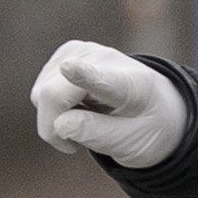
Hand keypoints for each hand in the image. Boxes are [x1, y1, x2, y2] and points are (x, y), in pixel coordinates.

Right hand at [29, 40, 188, 169]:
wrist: (157, 107)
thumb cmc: (145, 128)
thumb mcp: (133, 144)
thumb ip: (98, 135)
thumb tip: (59, 124)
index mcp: (131, 85)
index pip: (102, 80)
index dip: (83, 75)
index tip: (69, 68)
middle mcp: (105, 60)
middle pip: (53, 95)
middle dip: (55, 129)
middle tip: (76, 145)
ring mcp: (82, 52)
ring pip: (41, 95)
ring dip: (57, 119)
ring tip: (89, 120)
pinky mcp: (66, 53)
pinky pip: (40, 92)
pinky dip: (55, 109)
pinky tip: (80, 107)